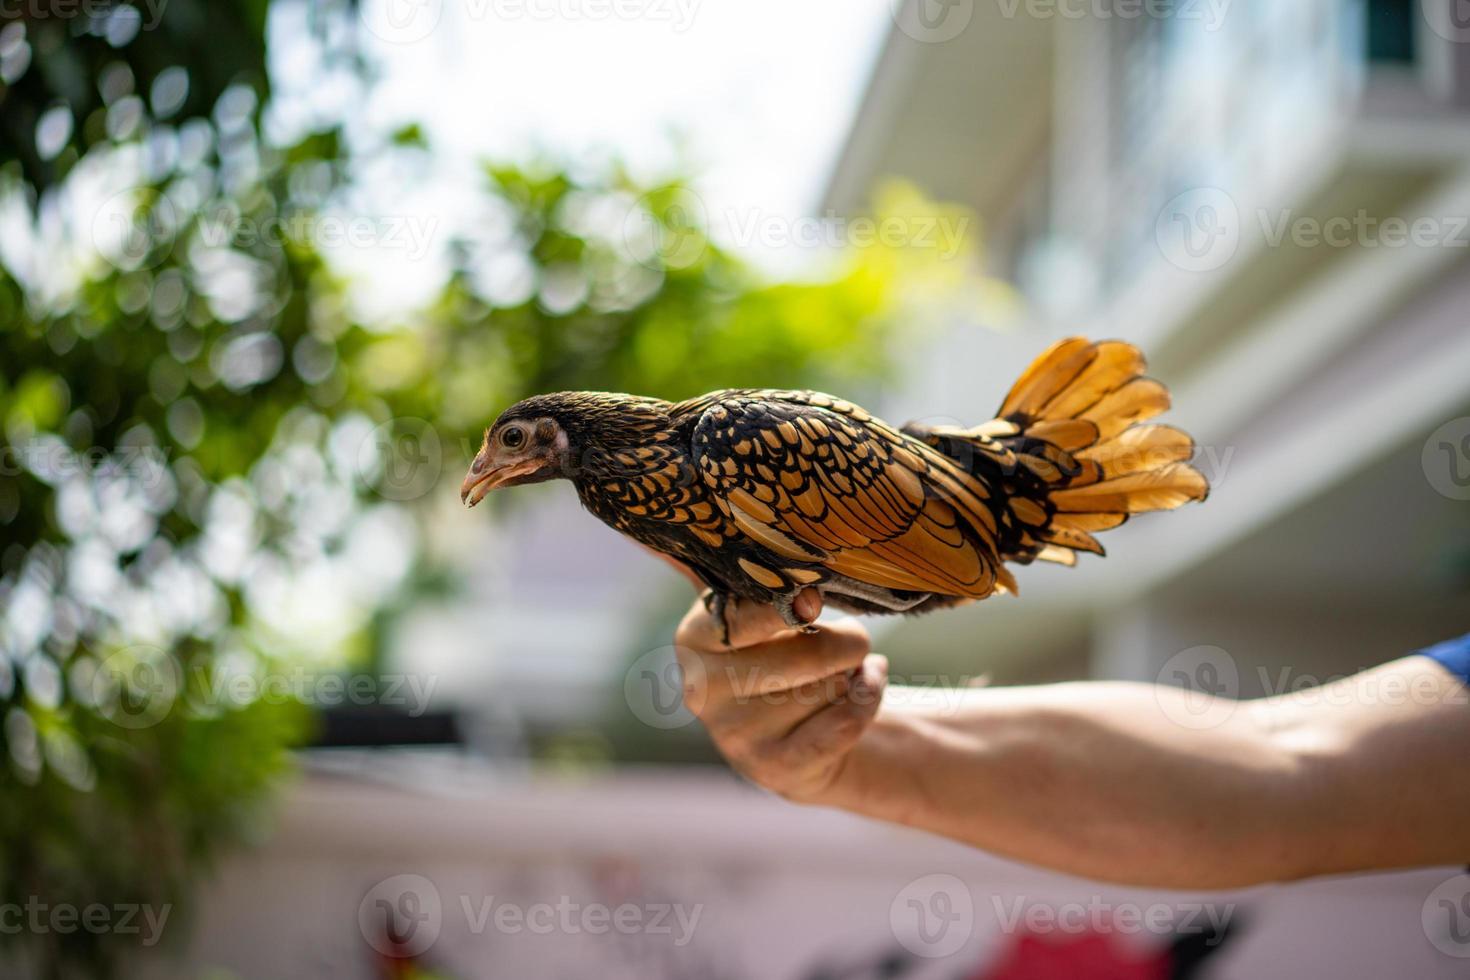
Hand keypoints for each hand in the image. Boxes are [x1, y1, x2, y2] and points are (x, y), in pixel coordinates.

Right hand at [673, 589, 888, 803]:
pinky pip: (843, 724)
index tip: (816, 600)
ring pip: (827, 689)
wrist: (801, 737)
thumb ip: (754, 571)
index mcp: (694, 639)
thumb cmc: (782, 653)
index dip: (787, 607)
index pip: (743, 616)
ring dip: (854, 673)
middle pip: (802, 656)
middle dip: (845, 642)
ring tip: (849, 669)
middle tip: (856, 638)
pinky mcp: (772, 770)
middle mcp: (702, 690)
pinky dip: (869, 698)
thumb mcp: (760, 612)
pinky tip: (867, 685)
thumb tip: (720, 505)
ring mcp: (733, 737)